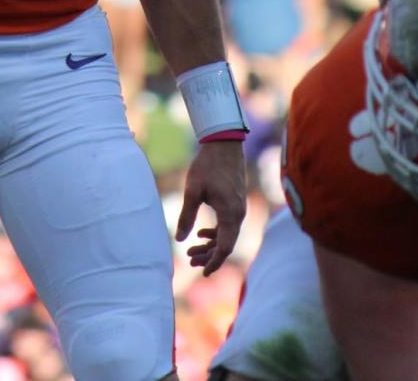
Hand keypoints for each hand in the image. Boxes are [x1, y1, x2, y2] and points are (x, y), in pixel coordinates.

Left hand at [175, 140, 246, 274]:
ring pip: (227, 235)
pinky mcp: (236, 202)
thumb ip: (186, 216)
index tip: (203, 273)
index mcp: (230, 214)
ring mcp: (239, 208)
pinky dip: (216, 233)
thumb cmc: (207, 166)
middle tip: (189, 260)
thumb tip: (179, 239)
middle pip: (226, 244)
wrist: (224, 144)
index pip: (225, 248)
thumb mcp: (193, 191)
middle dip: (208, 255)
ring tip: (191, 250)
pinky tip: (201, 233)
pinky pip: (228, 225)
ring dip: (210, 245)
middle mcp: (238, 214)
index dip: (214, 262)